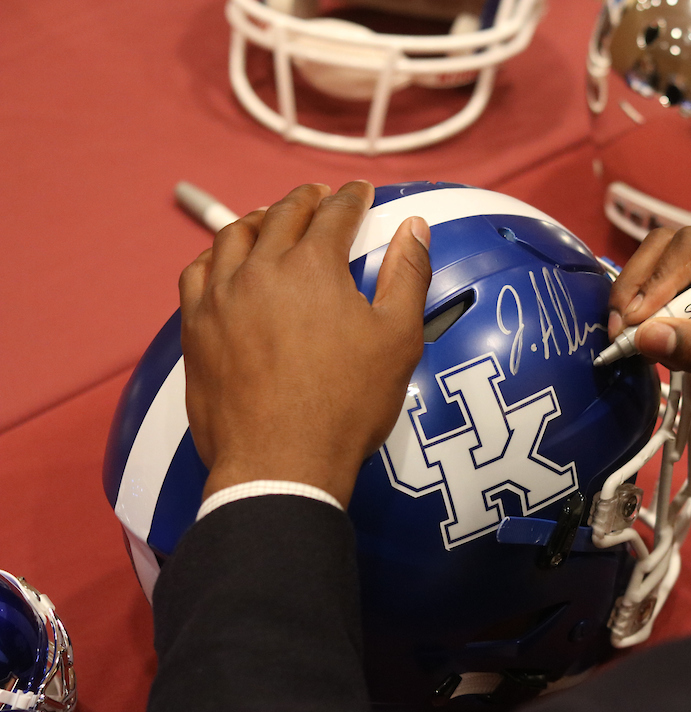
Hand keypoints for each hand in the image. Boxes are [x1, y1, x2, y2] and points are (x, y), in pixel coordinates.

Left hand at [178, 181, 431, 507]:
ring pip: (234, 236)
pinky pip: (197, 272)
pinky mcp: (196, 327)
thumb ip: (407, 275)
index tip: (361, 192)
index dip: (353, 197)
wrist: (282, 461)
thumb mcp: (398, 338)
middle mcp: (260, 269)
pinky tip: (225, 261)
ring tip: (272, 218)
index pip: (335, 213)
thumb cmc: (348, 403)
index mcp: (313, 266)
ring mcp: (220, 297)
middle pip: (282, 215)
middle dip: (306, 200)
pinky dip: (216, 255)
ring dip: (259, 219)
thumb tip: (415, 227)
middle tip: (321, 196)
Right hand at [608, 226, 690, 504]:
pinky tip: (636, 353)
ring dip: (633, 307)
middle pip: (668, 254)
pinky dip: (640, 331)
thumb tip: (647, 335)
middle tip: (620, 328)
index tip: (639, 318)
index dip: (661, 276)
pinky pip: (658, 317)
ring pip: (656, 282)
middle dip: (638, 284)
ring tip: (622, 342)